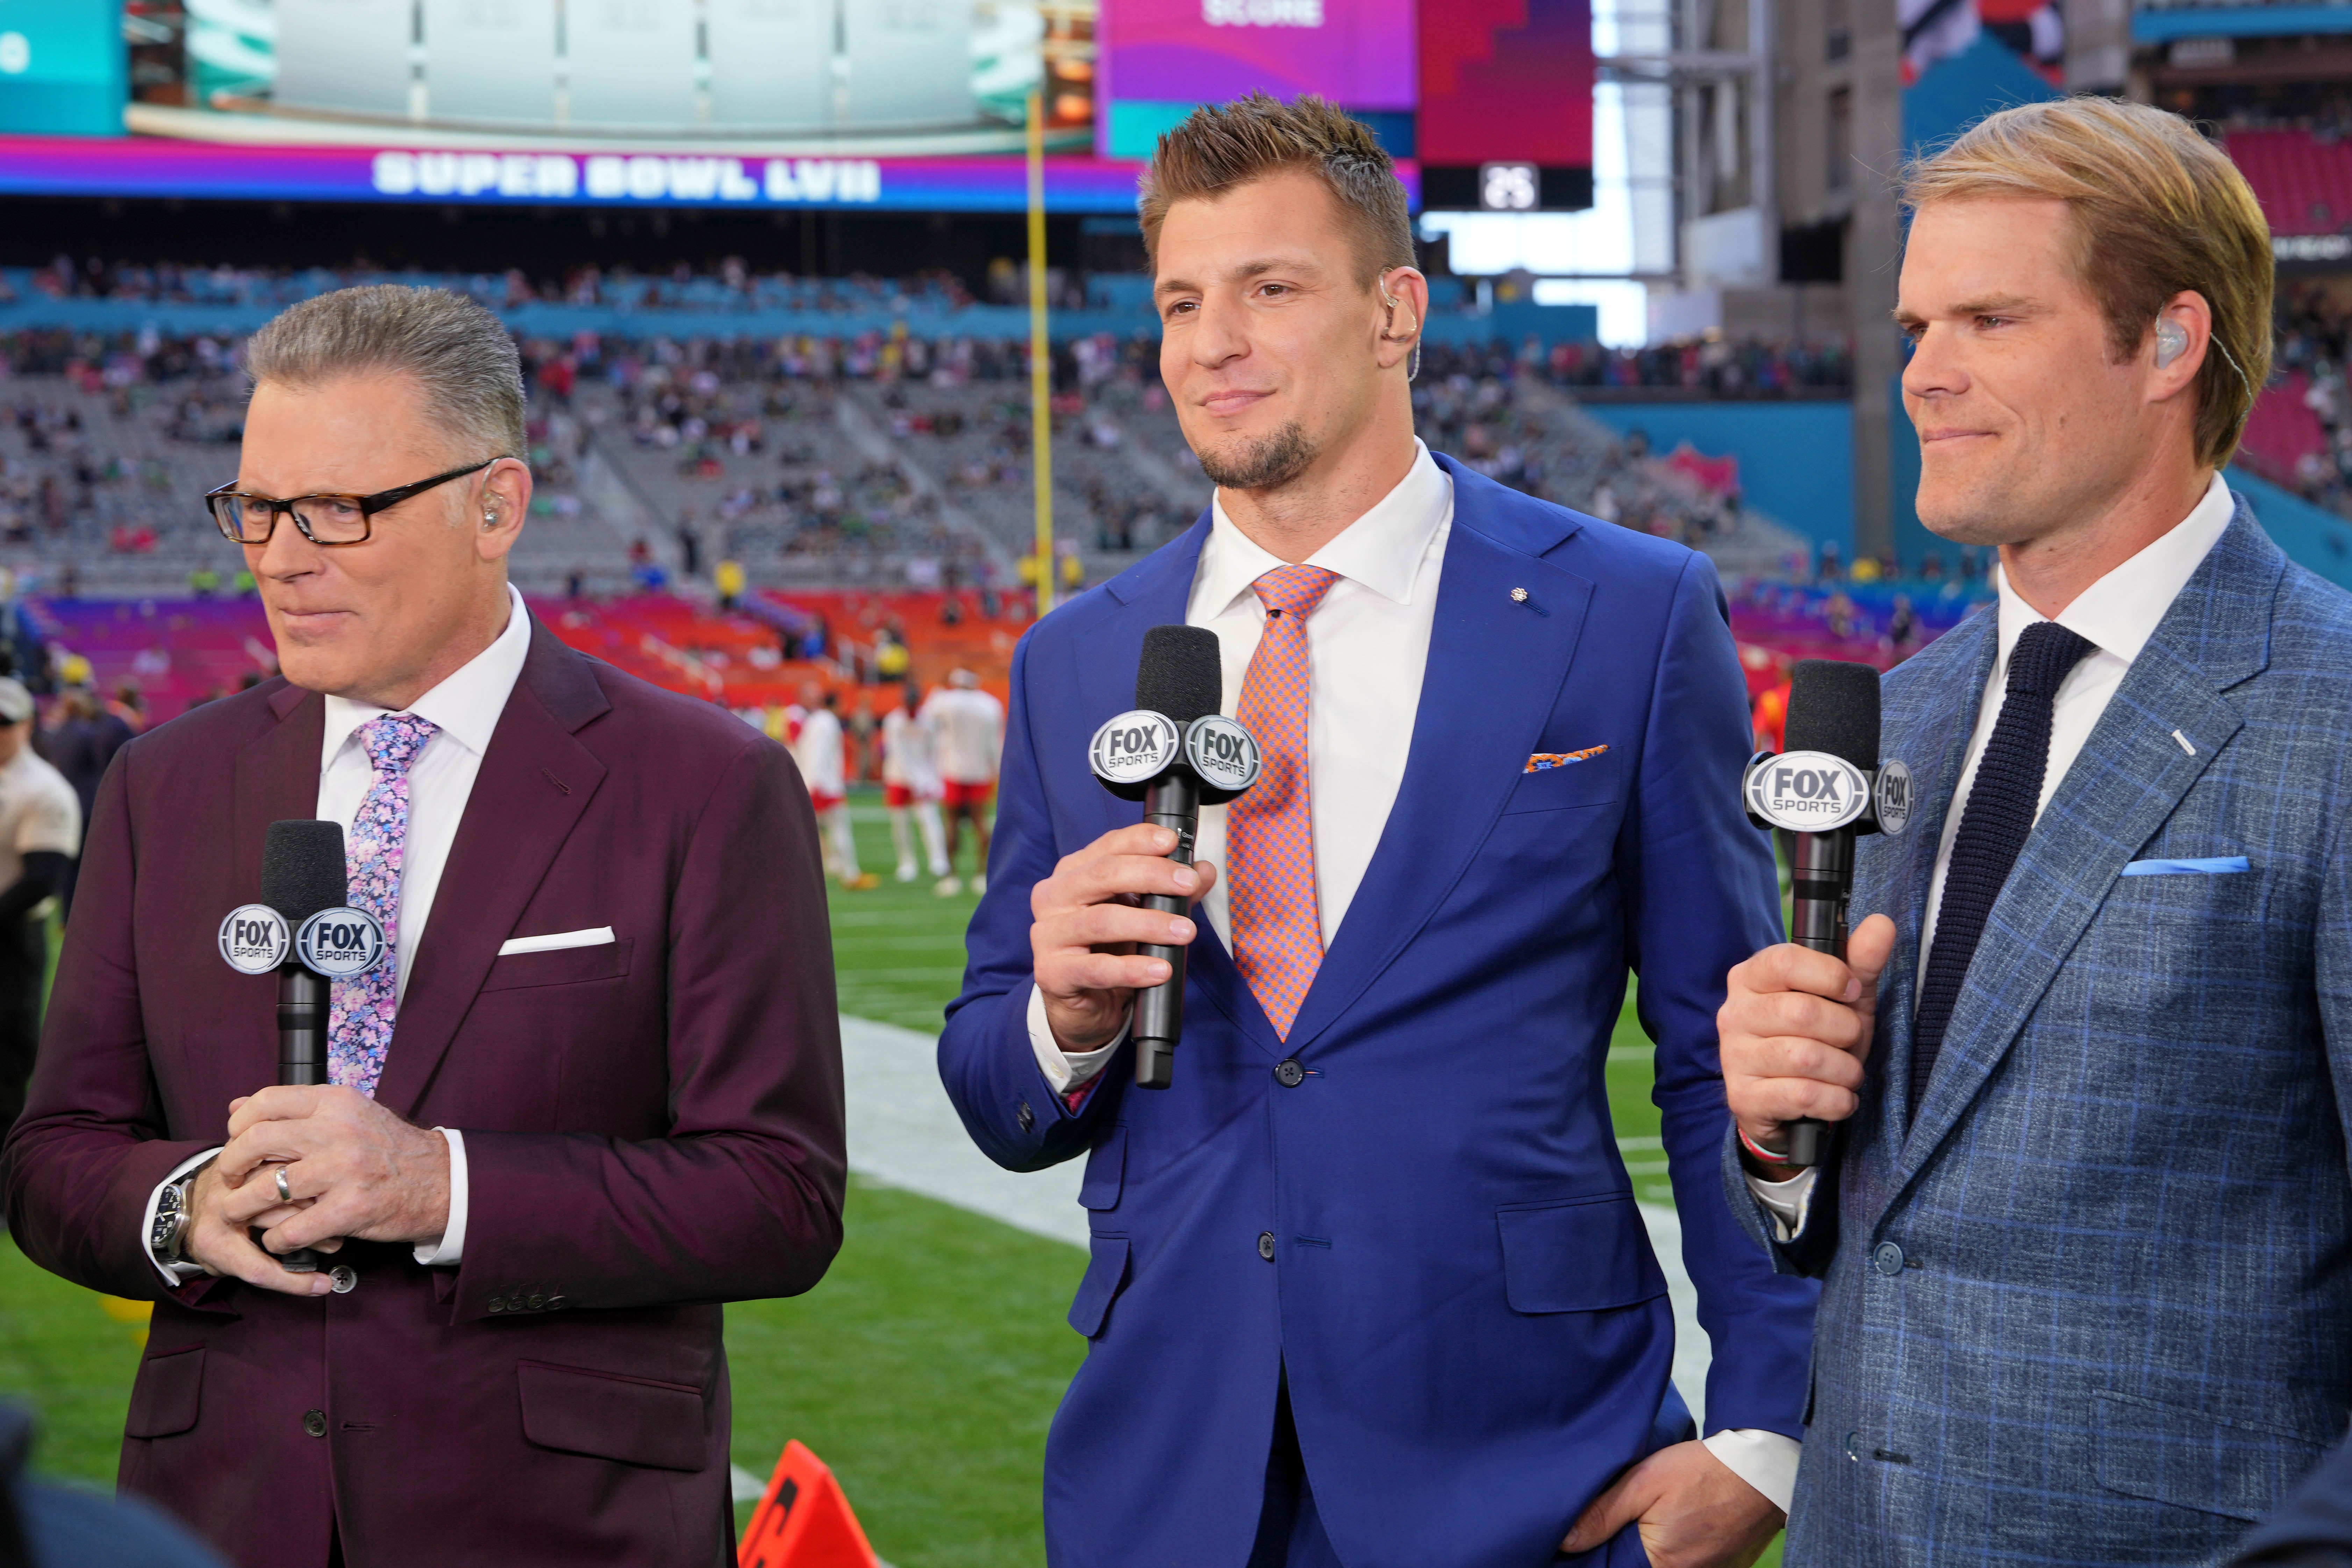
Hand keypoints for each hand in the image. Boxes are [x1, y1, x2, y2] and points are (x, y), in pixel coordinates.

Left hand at [192, 1086, 450, 1291]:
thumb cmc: (389, 1149)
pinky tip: (279, 1238)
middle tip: (229, 1180)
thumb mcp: (348, 1114)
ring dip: (242, 1207)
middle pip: (256, 1142)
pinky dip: (276, 1239)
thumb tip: (236, 1107)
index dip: (239, 1124)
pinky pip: (291, 1229)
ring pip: (267, 1189)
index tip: (236, 1141)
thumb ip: (295, 1111)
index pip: (266, 1102)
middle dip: (230, 1165)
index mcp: (336, 1102)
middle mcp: (339, 1131)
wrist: (441, 1180)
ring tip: (240, 1213)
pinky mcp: (350, 1209)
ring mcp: (345, 1170)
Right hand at [1030, 823, 1218, 1053]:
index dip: (1140, 840)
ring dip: (1149, 924)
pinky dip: (1132, 970)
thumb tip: (1204, 871)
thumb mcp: (1140, 915)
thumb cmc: (1106, 950)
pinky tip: (1159, 969)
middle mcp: (1054, 897)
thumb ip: (1170, 893)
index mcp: (1073, 873)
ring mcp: (1048, 935)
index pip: (1107, 847)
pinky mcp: (1052, 972)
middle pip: (1103, 875)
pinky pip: (1096, 969)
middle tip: (1188, 884)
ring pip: (1102, 921)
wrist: (1081, 1004)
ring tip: (1184, 932)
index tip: (1172, 842)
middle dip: (1152, 876)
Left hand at [1560, 1439, 1782, 1566]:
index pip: (1616, 1567)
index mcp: (1663, 1563)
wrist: (1762, 1468)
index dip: (1602, 1552)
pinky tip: (1677, 1522)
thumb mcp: (1644, 1481)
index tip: (1594, 1535)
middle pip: (1639, 1565)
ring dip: (1652, 1546)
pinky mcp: (1724, 1565)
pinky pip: (1689, 1561)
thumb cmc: (1703, 1470)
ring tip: (1655, 1516)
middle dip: (1625, 1548)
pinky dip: (1677, 1547)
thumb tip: (1566, 1541)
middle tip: (1628, 1517)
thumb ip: (1603, 1513)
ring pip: (1664, 1563)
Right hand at [1719, 914, 1896, 1158]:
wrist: (1789, 1104)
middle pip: (1801, 1011)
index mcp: (1751, 977)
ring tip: (1847, 1074)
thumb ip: (1859, 962)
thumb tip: (1881, 923)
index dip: (1831, 976)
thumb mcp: (1843, 999)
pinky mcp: (1743, 1097)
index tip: (1852, 992)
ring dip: (1845, 1070)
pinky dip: (1835, 1101)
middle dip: (1846, 1030)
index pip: (1785, 961)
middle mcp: (1733, 1013)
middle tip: (1850, 1040)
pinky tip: (1838, 1099)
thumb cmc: (1817, 1040)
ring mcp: (1733, 1056)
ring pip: (1804, 1057)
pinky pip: (1802, 1096)